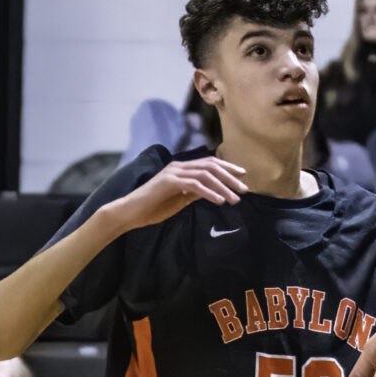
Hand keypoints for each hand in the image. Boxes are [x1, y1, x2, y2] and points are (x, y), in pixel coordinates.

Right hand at [103, 155, 248, 234]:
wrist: (130, 212)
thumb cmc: (153, 208)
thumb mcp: (180, 199)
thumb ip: (195, 192)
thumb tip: (214, 191)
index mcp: (181, 168)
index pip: (209, 164)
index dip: (228, 168)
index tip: (243, 176)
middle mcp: (178, 166)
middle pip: (211, 166)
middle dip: (230, 177)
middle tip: (245, 189)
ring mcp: (173, 172)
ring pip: (205, 175)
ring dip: (223, 187)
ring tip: (235, 199)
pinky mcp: (169, 182)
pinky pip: (194, 185)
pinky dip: (209, 192)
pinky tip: (220, 201)